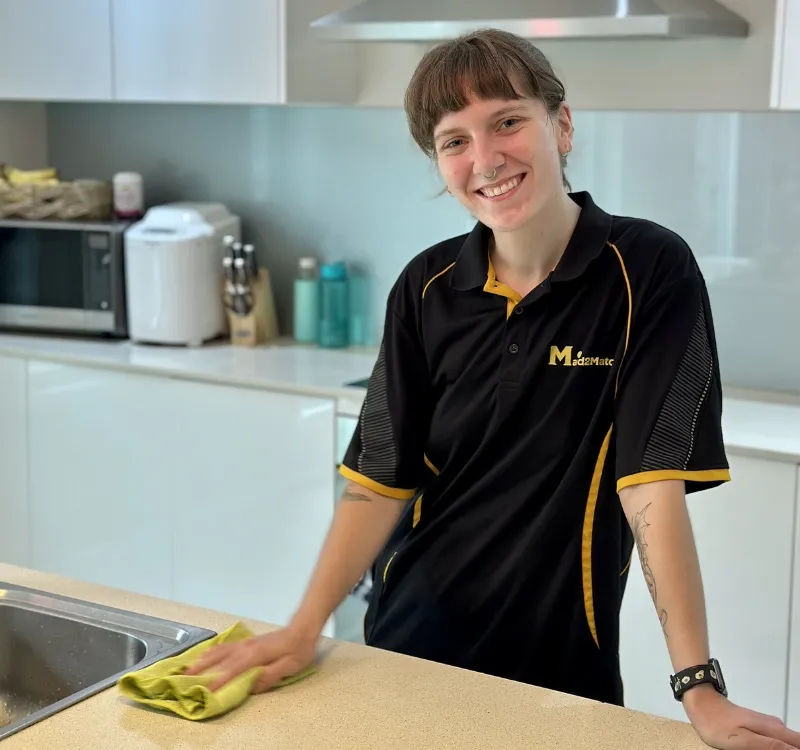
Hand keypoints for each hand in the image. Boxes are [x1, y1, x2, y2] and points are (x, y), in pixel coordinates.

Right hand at [184, 624, 316, 692]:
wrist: (303, 629)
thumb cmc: (299, 649)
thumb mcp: (290, 666)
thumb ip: (271, 676)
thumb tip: (252, 685)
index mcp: (257, 654)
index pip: (234, 669)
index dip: (220, 679)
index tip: (207, 690)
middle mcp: (248, 647)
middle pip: (221, 658)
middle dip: (203, 667)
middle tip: (186, 676)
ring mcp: (247, 643)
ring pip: (221, 650)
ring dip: (205, 659)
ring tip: (190, 666)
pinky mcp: (248, 642)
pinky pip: (226, 646)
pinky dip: (213, 650)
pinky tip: (207, 654)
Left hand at [684, 684, 799, 749]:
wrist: (701, 703)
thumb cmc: (717, 723)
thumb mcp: (744, 740)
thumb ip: (770, 746)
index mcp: (775, 729)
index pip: (799, 744)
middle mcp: (775, 726)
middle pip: (795, 744)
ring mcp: (767, 725)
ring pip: (786, 743)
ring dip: (781, 749)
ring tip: (754, 749)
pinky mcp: (759, 727)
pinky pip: (775, 741)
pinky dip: (772, 747)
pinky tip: (759, 748)